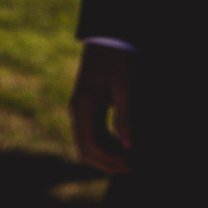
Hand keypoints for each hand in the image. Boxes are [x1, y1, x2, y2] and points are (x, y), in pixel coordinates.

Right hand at [69, 44, 134, 173]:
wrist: (106, 40)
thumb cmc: (116, 60)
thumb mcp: (124, 87)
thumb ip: (125, 117)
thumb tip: (128, 145)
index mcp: (84, 106)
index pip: (90, 145)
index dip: (108, 160)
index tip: (129, 164)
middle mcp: (78, 111)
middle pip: (85, 150)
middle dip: (106, 163)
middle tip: (130, 167)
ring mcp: (80, 110)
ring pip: (87, 144)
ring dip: (105, 156)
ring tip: (129, 159)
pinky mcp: (86, 108)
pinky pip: (92, 134)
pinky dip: (105, 145)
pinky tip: (122, 145)